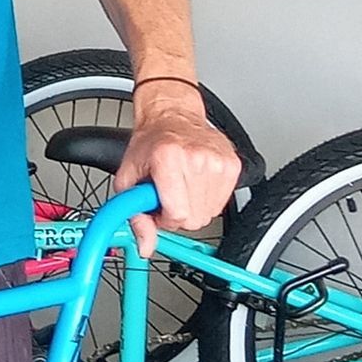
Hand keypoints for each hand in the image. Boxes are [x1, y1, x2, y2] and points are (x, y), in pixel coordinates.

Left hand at [113, 94, 241, 257]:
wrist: (172, 116)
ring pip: (209, 213)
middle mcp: (196, 158)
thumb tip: (145, 246)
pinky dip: (207, 198)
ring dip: (193, 205)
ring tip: (181, 184)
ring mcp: (218, 161)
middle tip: (169, 193)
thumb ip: (134, 216)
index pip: (177, 214)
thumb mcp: (128, 178)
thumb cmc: (150, 144)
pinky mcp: (233, 164)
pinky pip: (221, 202)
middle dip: (178, 212)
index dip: (165, 218)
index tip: (158, 206)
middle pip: (194, 218)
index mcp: (168, 158)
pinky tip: (196, 181)